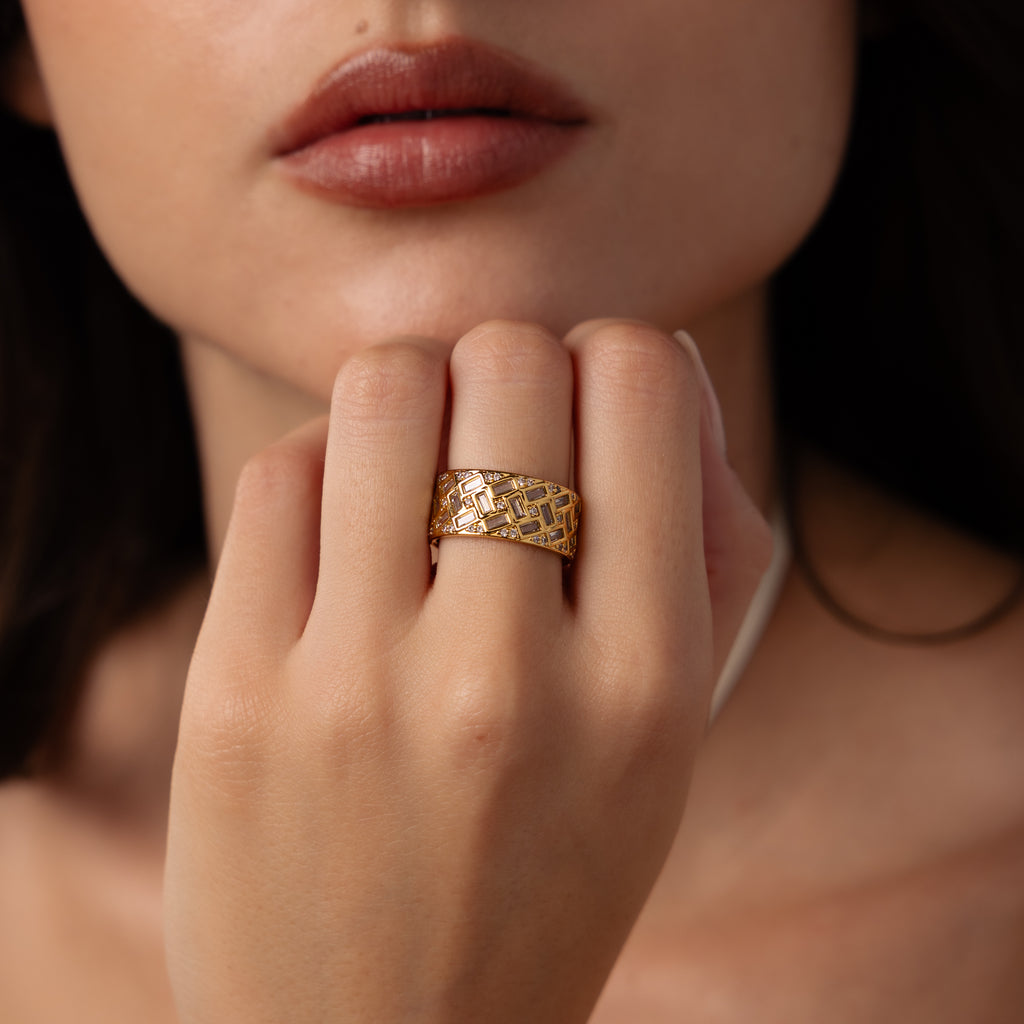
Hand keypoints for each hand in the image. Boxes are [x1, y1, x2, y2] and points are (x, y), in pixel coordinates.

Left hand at [164, 320, 770, 1023]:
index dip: (616, 362)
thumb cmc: (548, 868)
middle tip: (500, 438)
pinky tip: (346, 531)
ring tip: (419, 464)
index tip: (590, 412)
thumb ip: (704, 536)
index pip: (639, 380)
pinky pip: (284, 470)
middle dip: (511, 369)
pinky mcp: (237, 692)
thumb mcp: (673, 731)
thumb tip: (653, 362)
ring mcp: (357, 685)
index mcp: (647, 685)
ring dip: (412, 393)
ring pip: (383, 387)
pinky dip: (326, 465)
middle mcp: (506, 677)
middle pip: (506, 361)